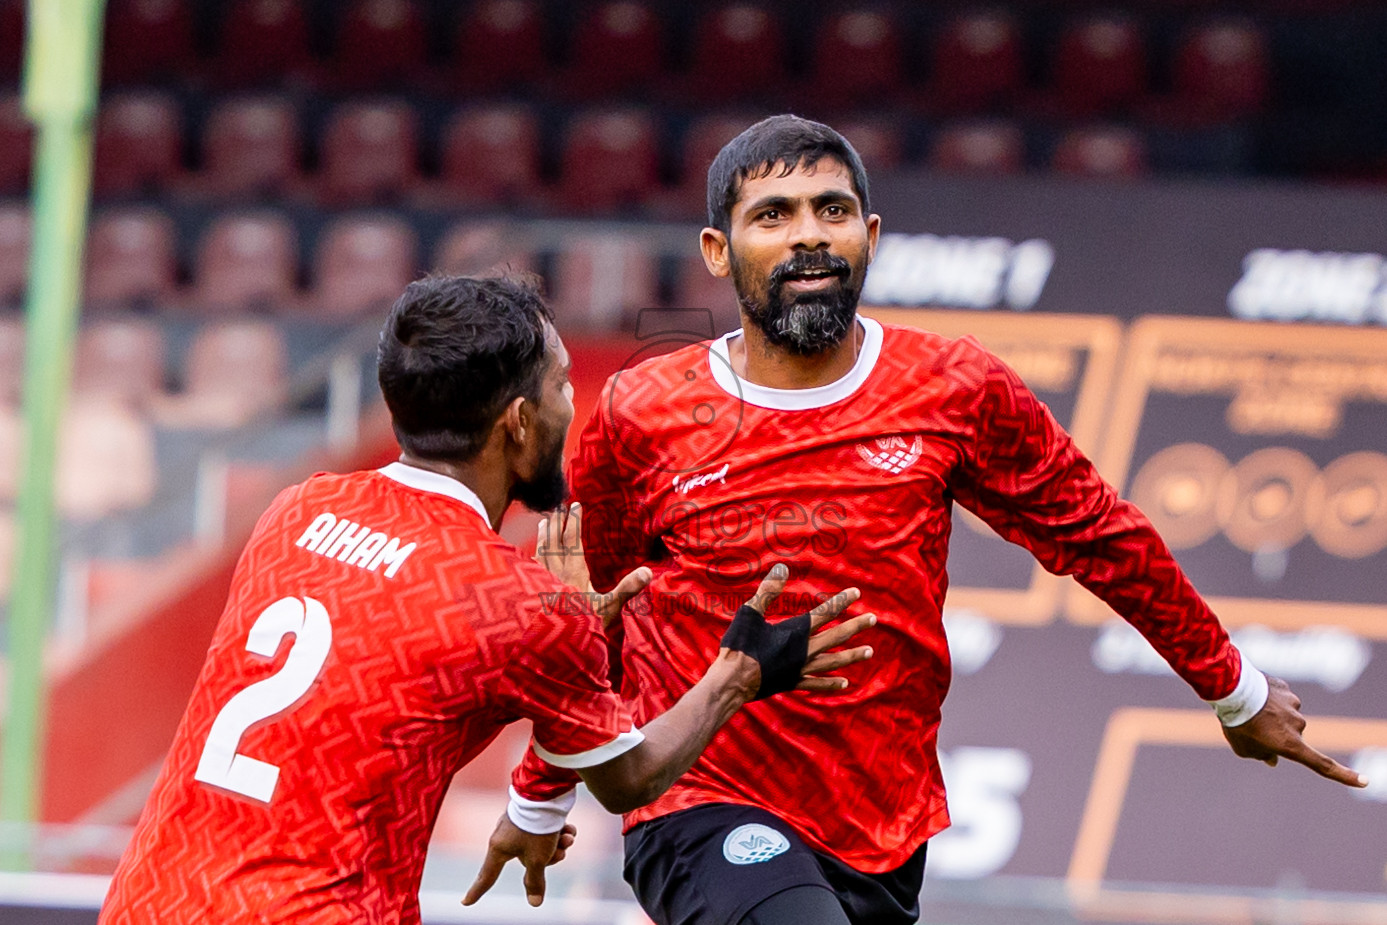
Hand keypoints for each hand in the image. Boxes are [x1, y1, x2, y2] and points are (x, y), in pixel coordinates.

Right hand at [461, 813, 577, 907]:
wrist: (546, 790)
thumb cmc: (537, 827)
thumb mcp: (538, 858)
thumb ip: (535, 881)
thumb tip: (535, 903)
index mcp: (499, 847)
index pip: (487, 876)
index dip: (477, 891)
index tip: (466, 902)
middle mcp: (505, 834)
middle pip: (527, 860)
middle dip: (548, 857)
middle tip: (561, 851)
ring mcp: (519, 822)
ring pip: (540, 844)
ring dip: (558, 843)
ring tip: (568, 837)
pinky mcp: (532, 812)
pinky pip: (545, 829)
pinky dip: (558, 831)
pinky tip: (569, 828)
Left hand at [536, 503, 649, 625]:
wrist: (547, 645)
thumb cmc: (579, 626)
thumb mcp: (608, 608)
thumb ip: (627, 589)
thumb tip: (648, 572)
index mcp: (574, 572)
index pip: (573, 539)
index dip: (574, 521)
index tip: (576, 505)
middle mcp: (554, 572)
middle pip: (555, 540)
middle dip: (558, 522)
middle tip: (559, 507)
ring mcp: (540, 581)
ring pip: (541, 551)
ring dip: (544, 535)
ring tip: (545, 522)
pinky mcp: (530, 592)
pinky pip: (530, 567)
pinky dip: (532, 556)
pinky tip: (531, 556)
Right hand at [720, 563, 875, 698]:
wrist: (732, 681)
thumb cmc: (739, 646)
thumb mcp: (749, 613)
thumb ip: (768, 591)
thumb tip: (782, 568)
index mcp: (795, 632)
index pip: (824, 613)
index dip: (841, 602)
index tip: (856, 593)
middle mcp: (803, 651)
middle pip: (836, 636)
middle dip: (856, 626)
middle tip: (874, 619)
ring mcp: (800, 669)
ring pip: (833, 661)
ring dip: (852, 655)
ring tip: (869, 651)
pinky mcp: (792, 683)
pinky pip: (817, 684)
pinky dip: (831, 683)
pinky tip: (844, 683)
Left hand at [1221, 675, 1366, 787]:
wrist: (1232, 689)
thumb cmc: (1237, 723)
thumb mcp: (1244, 748)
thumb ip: (1261, 756)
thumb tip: (1272, 760)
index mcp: (1291, 745)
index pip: (1322, 765)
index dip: (1344, 776)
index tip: (1364, 782)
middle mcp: (1298, 726)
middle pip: (1290, 735)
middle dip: (1274, 733)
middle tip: (1251, 727)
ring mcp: (1294, 705)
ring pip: (1284, 715)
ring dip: (1271, 714)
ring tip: (1249, 709)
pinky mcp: (1286, 689)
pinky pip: (1279, 697)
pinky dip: (1268, 699)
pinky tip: (1253, 696)